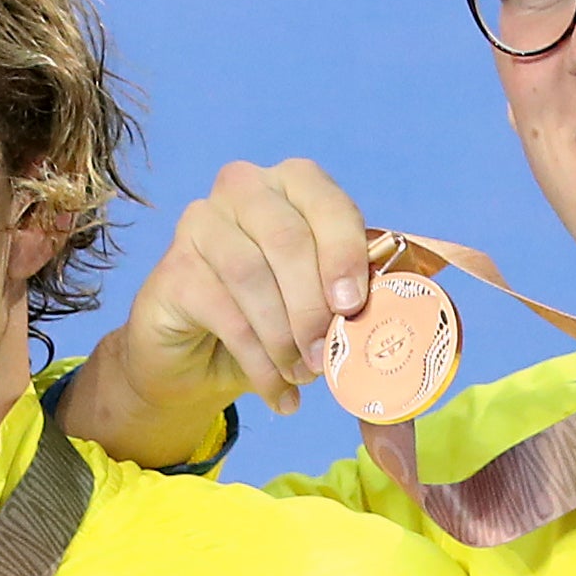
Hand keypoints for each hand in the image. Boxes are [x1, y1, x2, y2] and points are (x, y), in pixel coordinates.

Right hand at [55, 157, 378, 463]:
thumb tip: (402, 322)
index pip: (325, 202)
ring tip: (303, 376)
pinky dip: (258, 359)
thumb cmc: (272, 318)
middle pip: (286, 238)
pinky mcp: (173, 269)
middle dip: (313, 305)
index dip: (344, 253)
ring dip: (283, 336)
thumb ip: (355, 300)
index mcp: (292, 184)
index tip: (353, 306)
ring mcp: (201, 224)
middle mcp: (242, 189)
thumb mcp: (321, 304)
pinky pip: (222, 312)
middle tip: (326, 356)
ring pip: (251, 275)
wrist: (198, 356)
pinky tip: (277, 390)